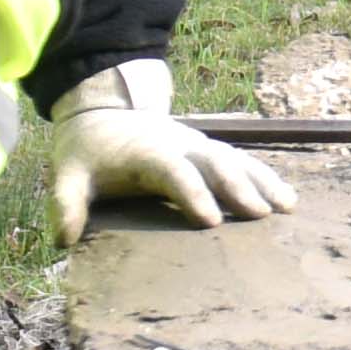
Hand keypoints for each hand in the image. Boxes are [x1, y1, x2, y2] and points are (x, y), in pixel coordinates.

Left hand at [47, 57, 294, 245]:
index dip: (192, 194)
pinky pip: (243, 161)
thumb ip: (66, 204)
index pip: (174, 172)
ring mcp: (198, 144)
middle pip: (216, 162)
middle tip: (261, 215)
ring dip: (262, 181)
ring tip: (287, 207)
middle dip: (239, 187)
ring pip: (237, 159)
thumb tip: (62, 240)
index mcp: (148, 152)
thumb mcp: (70, 173)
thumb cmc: (89, 149)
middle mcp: (180, 145)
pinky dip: (266, 177)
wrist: (105, 109)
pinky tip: (288, 199)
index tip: (211, 221)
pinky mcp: (209, 149)